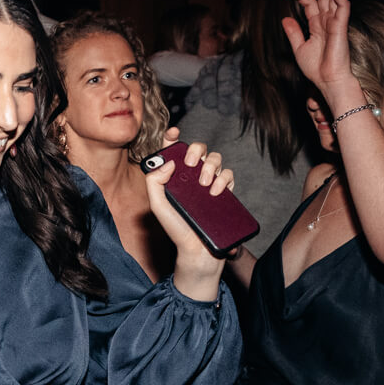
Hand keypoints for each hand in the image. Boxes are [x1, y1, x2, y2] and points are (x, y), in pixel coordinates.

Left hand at [143, 132, 233, 300]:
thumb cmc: (176, 229)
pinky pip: (229, 175)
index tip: (174, 133)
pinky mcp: (224, 193)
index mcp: (174, 178)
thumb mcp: (158, 206)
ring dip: (210, 166)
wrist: (197, 251)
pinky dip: (224, 179)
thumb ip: (154, 183)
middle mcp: (192, 177)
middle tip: (191, 163)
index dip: (172, 138)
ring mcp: (209, 184)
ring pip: (215, 159)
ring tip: (204, 184)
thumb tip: (169, 162)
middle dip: (195, 150)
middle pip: (198, 150)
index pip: (173, 152)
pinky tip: (216, 191)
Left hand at [281, 0, 352, 91]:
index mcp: (318, 25)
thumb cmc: (316, 68)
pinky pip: (342, 4)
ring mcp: (335, 22)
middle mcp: (327, 21)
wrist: (327, 80)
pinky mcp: (341, 25)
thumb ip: (293, 32)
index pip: (310, 4)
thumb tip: (285, 19)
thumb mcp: (299, 48)